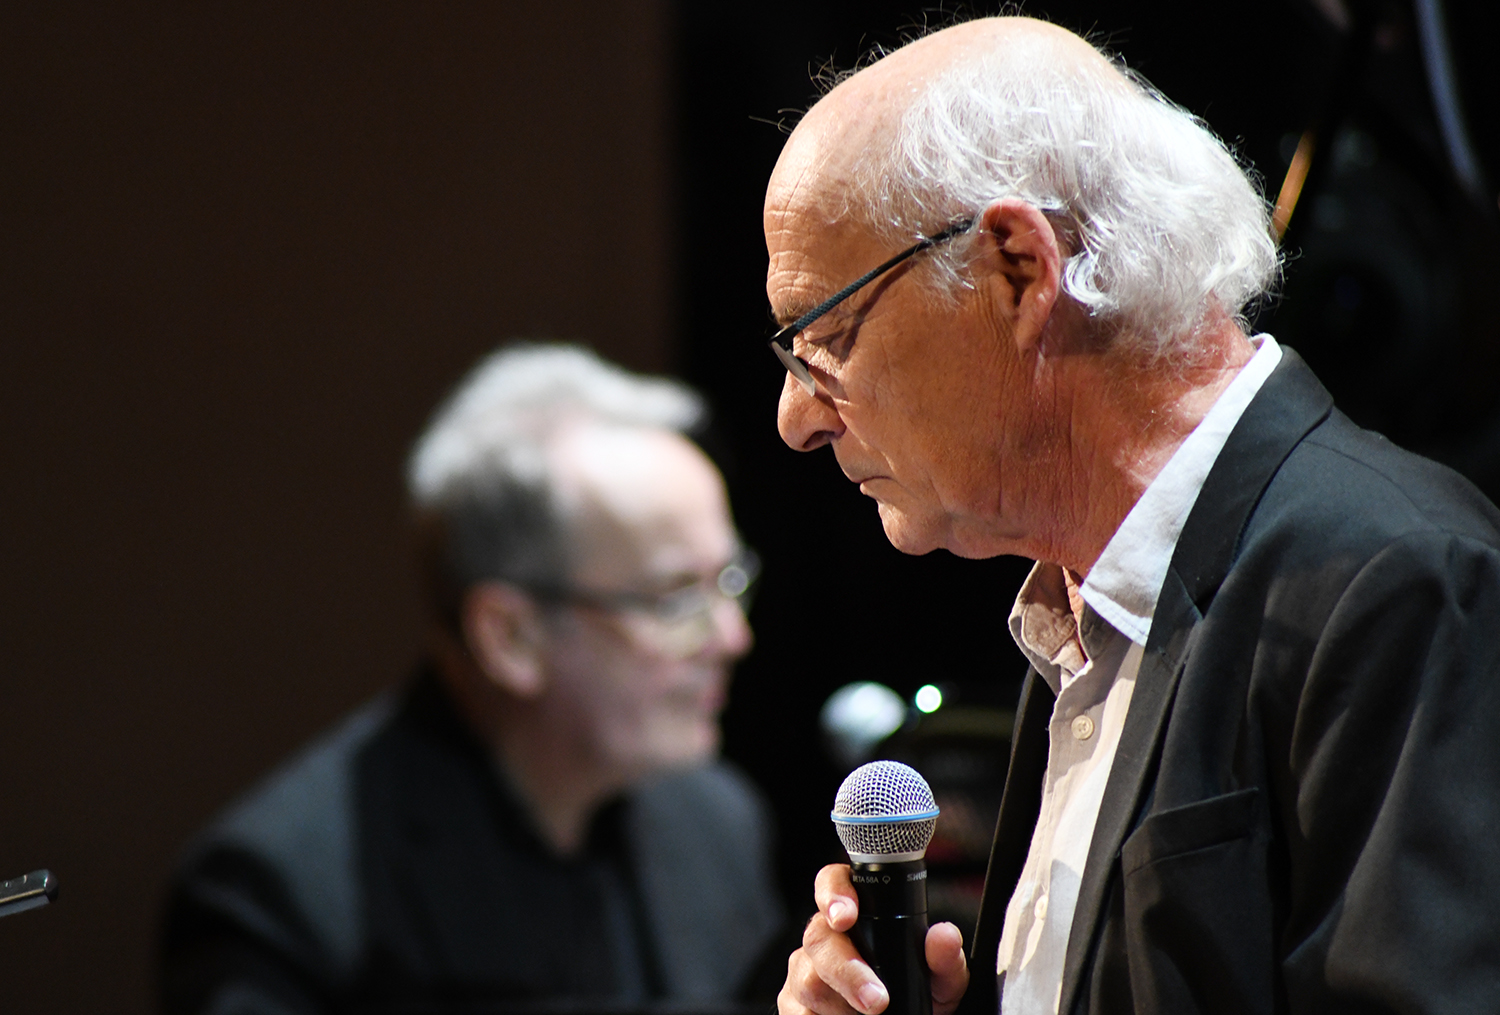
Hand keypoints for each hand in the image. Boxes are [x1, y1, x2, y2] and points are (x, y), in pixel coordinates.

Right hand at [778, 864, 969, 1014]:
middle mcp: (825, 936)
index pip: (832, 882)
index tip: (846, 915)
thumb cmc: (918, 995)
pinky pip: (799, 1013)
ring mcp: (804, 970)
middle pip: (818, 938)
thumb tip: (943, 936)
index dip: (833, 893)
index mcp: (856, 913)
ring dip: (840, 1005)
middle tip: (876, 999)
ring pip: (807, 981)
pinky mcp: (795, 1005)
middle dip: (846, 970)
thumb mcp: (940, 979)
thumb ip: (944, 957)